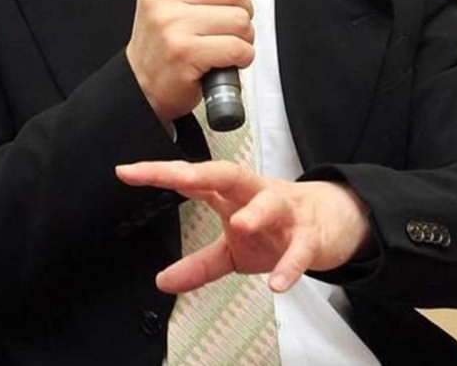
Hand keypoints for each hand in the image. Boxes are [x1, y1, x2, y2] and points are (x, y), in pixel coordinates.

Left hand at [116, 159, 373, 293]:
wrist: (330, 222)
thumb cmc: (273, 228)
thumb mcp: (233, 249)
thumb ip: (199, 263)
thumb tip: (161, 281)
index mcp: (232, 194)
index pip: (193, 179)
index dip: (160, 174)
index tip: (126, 171)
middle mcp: (255, 194)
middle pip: (230, 175)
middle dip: (205, 173)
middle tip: (179, 176)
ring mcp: (285, 211)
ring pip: (271, 202)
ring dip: (257, 212)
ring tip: (241, 225)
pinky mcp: (310, 236)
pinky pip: (301, 248)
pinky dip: (291, 264)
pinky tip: (278, 283)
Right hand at [126, 0, 275, 123]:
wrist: (142, 86)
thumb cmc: (166, 43)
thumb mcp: (187, 1)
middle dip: (242, 10)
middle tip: (226, 26)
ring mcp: (171, 23)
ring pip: (239, 19)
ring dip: (243, 37)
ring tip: (224, 44)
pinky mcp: (184, 52)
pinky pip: (236, 47)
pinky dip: (241, 57)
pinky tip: (225, 60)